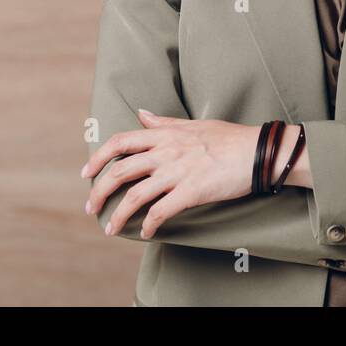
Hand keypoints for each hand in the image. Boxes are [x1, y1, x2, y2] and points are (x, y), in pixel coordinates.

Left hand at [82, 111, 260, 238]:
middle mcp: (166, 153)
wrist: (258, 151)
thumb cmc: (229, 137)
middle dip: (98, 192)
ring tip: (110, 228)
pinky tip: (146, 232)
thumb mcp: (194, 124)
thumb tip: (142, 114)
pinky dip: (148, 224)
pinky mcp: (192, 191)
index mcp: (165, 135)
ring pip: (135, 196)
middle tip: (91, 207)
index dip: (98, 158)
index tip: (87, 173)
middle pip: (120, 172)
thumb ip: (164, 122)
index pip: (120, 142)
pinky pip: (161, 211)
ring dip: (118, 215)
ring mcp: (178, 172)